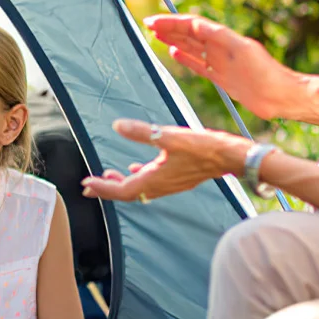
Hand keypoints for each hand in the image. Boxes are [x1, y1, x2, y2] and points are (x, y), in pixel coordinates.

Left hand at [81, 119, 249, 201]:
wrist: (233, 156)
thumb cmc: (204, 147)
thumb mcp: (169, 136)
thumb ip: (142, 132)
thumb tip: (117, 125)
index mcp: (155, 179)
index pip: (121, 190)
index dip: (102, 188)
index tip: (85, 183)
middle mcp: (160, 186)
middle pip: (127, 193)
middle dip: (106, 190)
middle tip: (88, 186)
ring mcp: (170, 184)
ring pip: (139, 189)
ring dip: (121, 184)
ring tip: (106, 177)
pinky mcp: (178, 178)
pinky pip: (152, 183)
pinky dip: (139, 177)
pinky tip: (136, 169)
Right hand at [145, 14, 310, 120]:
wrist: (283, 97)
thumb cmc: (269, 75)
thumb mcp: (243, 52)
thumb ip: (222, 38)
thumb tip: (200, 25)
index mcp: (225, 38)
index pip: (193, 25)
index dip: (172, 22)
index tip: (153, 22)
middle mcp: (222, 48)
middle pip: (190, 33)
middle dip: (169, 28)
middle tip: (148, 25)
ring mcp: (221, 62)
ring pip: (192, 47)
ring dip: (174, 39)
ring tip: (156, 35)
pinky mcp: (222, 77)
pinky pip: (198, 65)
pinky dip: (185, 58)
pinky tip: (174, 54)